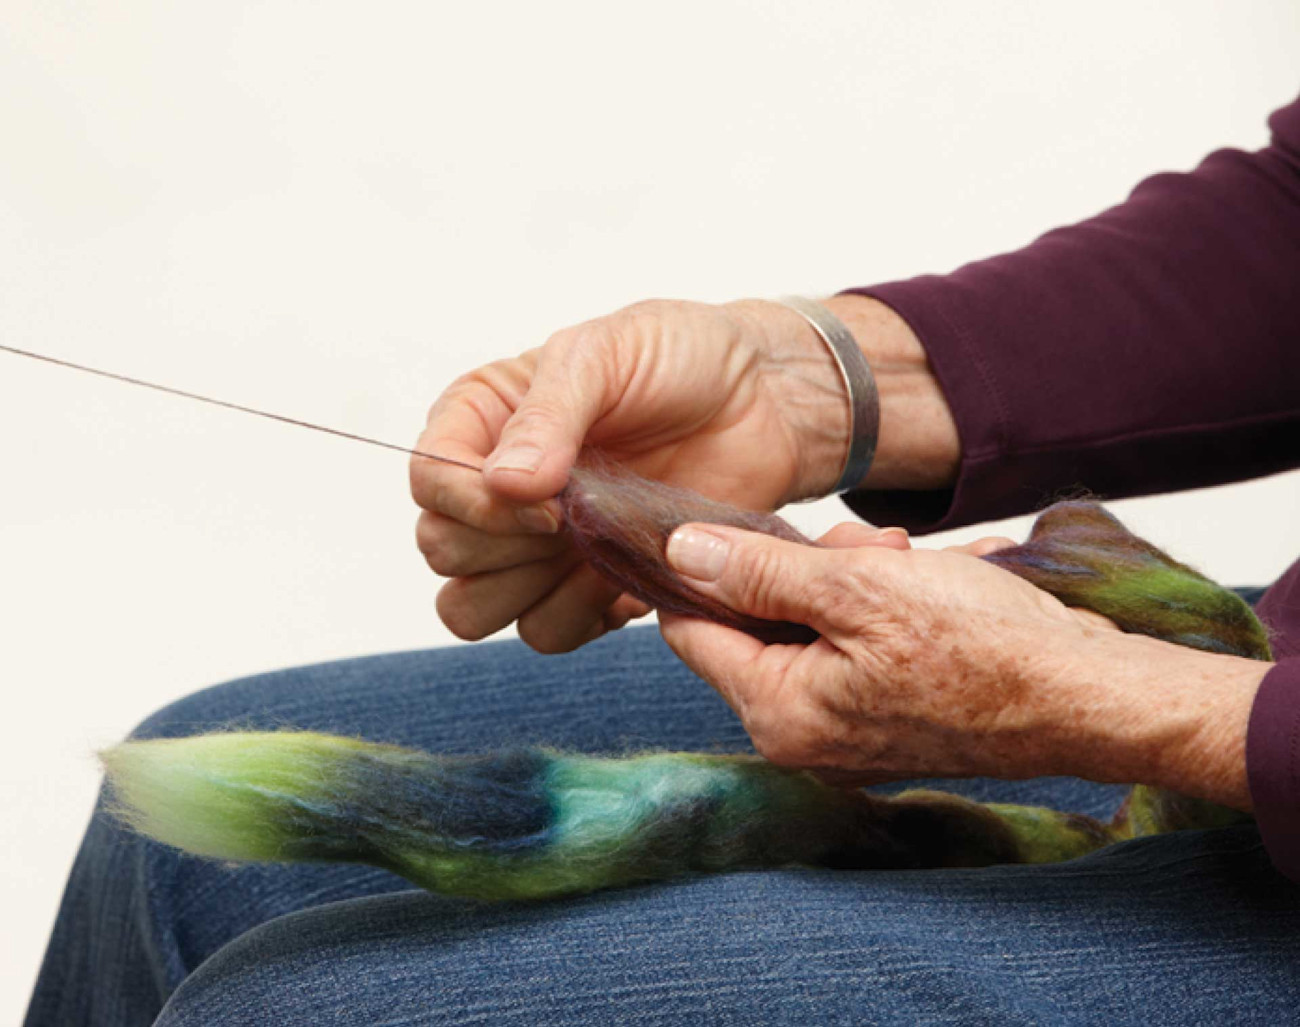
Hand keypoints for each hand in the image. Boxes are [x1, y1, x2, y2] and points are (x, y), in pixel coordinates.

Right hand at [412, 296, 957, 652]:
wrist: (762, 400)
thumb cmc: (682, 356)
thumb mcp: (606, 353)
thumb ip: (550, 413)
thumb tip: (502, 482)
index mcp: (483, 419)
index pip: (429, 480)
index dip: (473, 501)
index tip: (548, 494)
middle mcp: (498, 486)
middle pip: (442, 552)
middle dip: (499, 546)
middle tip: (570, 519)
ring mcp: (540, 543)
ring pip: (476, 610)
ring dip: (529, 591)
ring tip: (596, 548)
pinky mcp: (589, 583)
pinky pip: (547, 631)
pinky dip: (579, 617)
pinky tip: (622, 573)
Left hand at [658, 520, 1265, 805]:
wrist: (1090, 698)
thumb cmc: (983, 647)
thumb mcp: (858, 587)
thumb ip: (759, 572)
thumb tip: (680, 555)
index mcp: (778, 712)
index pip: (692, 632)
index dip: (704, 571)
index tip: (738, 525)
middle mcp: (802, 738)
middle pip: (756, 627)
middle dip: (800, 569)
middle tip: (868, 545)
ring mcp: (846, 736)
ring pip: (810, 630)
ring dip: (849, 581)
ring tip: (910, 560)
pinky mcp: (887, 722)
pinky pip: (854, 649)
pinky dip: (880, 610)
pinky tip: (928, 583)